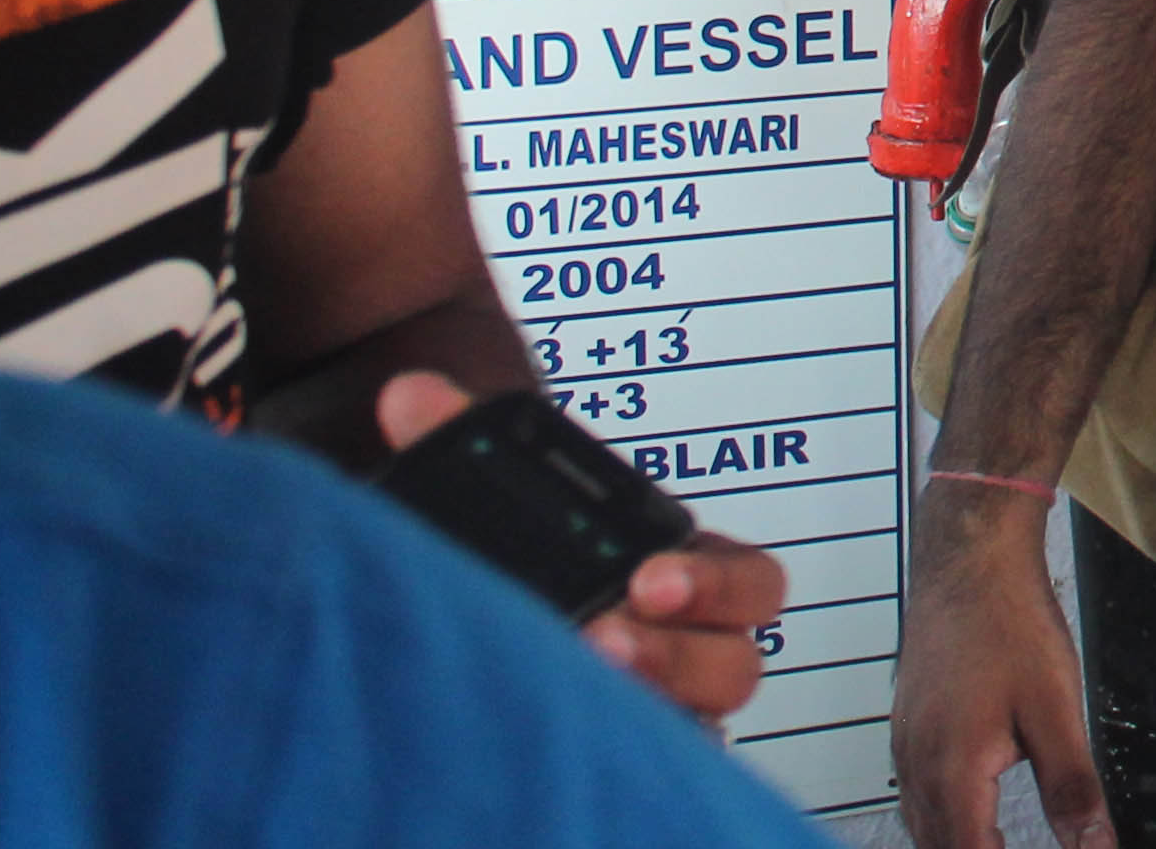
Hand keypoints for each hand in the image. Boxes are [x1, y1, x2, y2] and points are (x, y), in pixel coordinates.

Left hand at [376, 372, 785, 725]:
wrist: (481, 644)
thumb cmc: (523, 568)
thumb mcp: (501, 501)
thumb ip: (464, 441)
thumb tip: (409, 394)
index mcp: (682, 577)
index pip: (746, 581)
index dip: (710, 582)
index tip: (646, 577)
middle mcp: (687, 648)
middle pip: (736, 658)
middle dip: (677, 647)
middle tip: (609, 637)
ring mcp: (662, 707)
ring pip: (702, 718)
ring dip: (647, 696)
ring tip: (582, 679)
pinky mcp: (632, 750)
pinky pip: (652, 759)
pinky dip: (626, 750)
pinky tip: (569, 736)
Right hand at [896, 481, 1107, 848]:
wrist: (968, 560)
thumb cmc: (1009, 625)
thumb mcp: (1056, 710)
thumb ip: (1072, 788)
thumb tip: (1094, 846)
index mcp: (954, 774)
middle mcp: (917, 769)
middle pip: (937, 848)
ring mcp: (905, 748)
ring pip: (922, 827)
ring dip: (956, 845)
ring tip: (995, 845)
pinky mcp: (906, 727)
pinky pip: (915, 796)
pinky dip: (940, 821)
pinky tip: (967, 816)